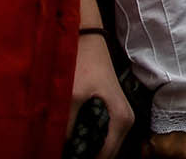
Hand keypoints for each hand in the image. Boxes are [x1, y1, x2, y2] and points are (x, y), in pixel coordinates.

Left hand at [69, 32, 133, 158]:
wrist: (86, 39)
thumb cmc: (83, 64)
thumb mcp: (71, 97)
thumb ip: (69, 127)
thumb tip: (61, 149)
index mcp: (121, 120)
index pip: (104, 157)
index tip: (63, 157)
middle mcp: (125, 122)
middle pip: (104, 153)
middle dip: (83, 154)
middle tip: (60, 151)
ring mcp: (118, 116)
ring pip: (100, 144)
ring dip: (82, 147)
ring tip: (62, 146)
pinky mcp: (109, 111)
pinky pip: (98, 135)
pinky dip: (84, 138)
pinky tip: (67, 135)